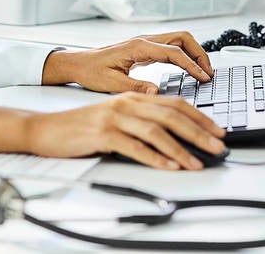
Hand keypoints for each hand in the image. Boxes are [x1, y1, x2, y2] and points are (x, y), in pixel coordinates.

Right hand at [25, 92, 225, 169]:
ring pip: (156, 131)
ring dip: (180, 149)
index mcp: (132, 97)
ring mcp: (114, 117)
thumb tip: (173, 138)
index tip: (217, 131)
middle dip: (198, 132)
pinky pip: (134, 146)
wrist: (47, 129)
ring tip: (196, 162)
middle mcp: (126, 103)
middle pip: (171, 115)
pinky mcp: (102, 133)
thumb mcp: (115, 118)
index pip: (174, 103)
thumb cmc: (81, 127)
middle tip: (217, 146)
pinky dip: (155, 158)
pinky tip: (168, 166)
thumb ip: (140, 122)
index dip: (198, 116)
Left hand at [42, 31, 213, 93]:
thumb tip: (156, 92)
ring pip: (178, 40)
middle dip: (199, 53)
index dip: (192, 65)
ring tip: (203, 72)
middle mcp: (144, 41)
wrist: (78, 64)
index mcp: (138, 47)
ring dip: (194, 53)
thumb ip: (135, 86)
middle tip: (209, 73)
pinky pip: (171, 47)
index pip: (174, 52)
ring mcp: (146, 43)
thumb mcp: (111, 83)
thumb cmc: (91, 72)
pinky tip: (188, 70)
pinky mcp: (145, 49)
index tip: (203, 78)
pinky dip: (184, 56)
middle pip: (182, 38)